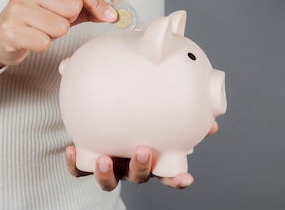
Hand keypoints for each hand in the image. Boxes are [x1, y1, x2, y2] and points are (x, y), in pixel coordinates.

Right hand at [0, 0, 117, 68]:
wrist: (2, 35)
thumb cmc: (37, 18)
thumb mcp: (63, 6)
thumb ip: (89, 7)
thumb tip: (113, 13)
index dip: (98, 3)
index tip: (108, 15)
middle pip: (73, 6)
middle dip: (69, 20)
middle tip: (54, 20)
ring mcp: (17, 8)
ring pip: (61, 26)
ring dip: (56, 34)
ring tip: (42, 29)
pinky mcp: (11, 30)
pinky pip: (45, 42)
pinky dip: (43, 45)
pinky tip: (32, 38)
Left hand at [65, 121, 219, 190]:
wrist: (101, 104)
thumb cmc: (136, 107)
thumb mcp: (157, 106)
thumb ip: (181, 108)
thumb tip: (213, 121)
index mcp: (152, 157)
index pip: (168, 174)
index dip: (176, 179)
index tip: (186, 178)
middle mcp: (132, 164)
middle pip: (139, 177)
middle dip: (142, 168)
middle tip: (143, 151)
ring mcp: (109, 165)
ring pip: (110, 181)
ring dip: (107, 174)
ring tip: (104, 159)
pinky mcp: (84, 161)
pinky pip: (78, 169)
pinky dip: (74, 163)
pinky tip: (72, 148)